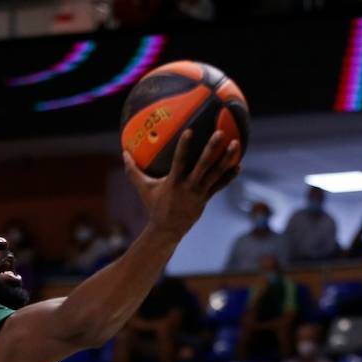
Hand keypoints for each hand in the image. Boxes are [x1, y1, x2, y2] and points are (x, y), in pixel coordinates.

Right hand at [124, 129, 239, 237]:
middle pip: (203, 166)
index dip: (185, 147)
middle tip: (220, 133)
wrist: (167, 230)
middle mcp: (189, 187)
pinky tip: (238, 165)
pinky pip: (219, 185)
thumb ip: (133, 171)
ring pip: (215, 174)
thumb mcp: (143, 189)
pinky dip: (229, 176)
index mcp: (173, 182)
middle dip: (212, 149)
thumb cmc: (154, 206)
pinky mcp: (206, 198)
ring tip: (236, 144)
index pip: (179, 161)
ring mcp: (200, 193)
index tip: (190, 131)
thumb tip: (123, 153)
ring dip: (226, 159)